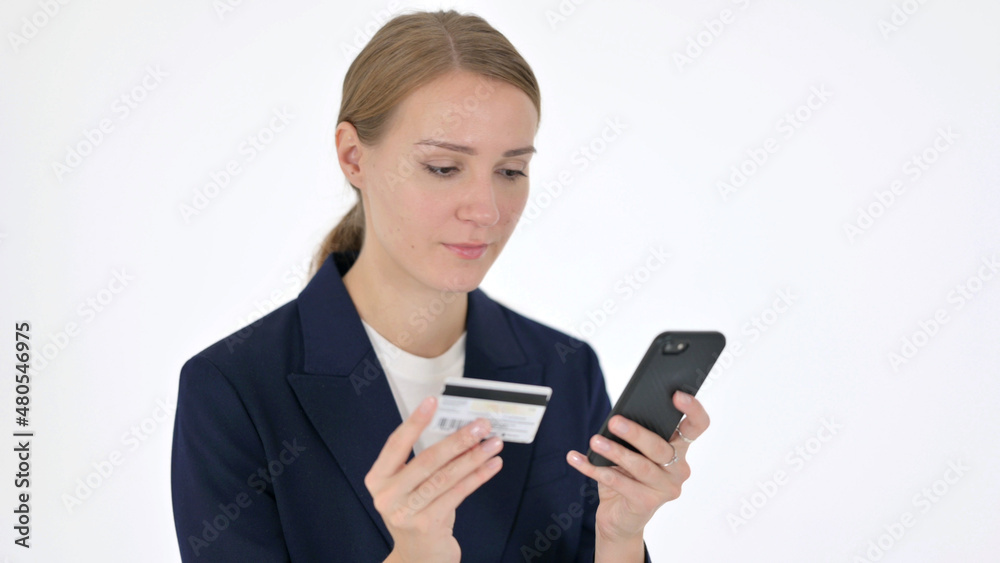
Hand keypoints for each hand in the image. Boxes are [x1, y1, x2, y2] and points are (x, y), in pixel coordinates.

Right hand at [365, 396, 503, 562]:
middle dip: (458, 439)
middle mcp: (387, 496)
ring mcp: (406, 512)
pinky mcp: (427, 525)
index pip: (396, 443)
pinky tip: (492, 466)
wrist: (418, 558)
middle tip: (481, 425)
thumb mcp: (411, 487)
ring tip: (493, 443)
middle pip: (427, 460)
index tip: (433, 401)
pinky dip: (477, 477)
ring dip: (473, 457)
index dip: (415, 421)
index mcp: (378, 479)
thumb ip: (426, 463)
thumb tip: (460, 432)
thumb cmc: (417, 513)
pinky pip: (457, 494)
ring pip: (445, 476)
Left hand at [566, 391, 709, 545]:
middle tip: (614, 421)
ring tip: (594, 441)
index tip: (677, 395)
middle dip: (636, 433)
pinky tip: (576, 459)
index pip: (697, 426)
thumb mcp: (633, 451)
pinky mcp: (647, 504)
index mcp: (679, 449)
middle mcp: (679, 469)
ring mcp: (666, 489)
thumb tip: (618, 417)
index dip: (693, 410)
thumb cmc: (628, 476)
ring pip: (640, 466)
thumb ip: (635, 434)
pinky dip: (594, 470)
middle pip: (661, 447)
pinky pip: (619, 484)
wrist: (621, 518)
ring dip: (615, 452)